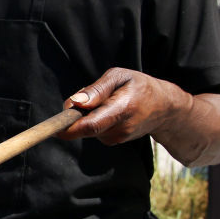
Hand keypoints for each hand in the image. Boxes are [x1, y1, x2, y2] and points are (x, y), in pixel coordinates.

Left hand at [60, 67, 190, 145]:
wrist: (164, 108)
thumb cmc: (139, 86)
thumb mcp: (119, 76)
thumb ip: (97, 89)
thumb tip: (75, 102)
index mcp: (122, 109)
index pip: (92, 125)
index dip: (70, 128)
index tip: (55, 128)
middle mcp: (120, 128)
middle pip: (85, 127)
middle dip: (74, 115)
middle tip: (82, 98)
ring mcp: (118, 138)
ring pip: (87, 128)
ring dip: (86, 116)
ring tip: (104, 101)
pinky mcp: (113, 141)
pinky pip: (93, 131)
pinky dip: (92, 120)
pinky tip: (107, 111)